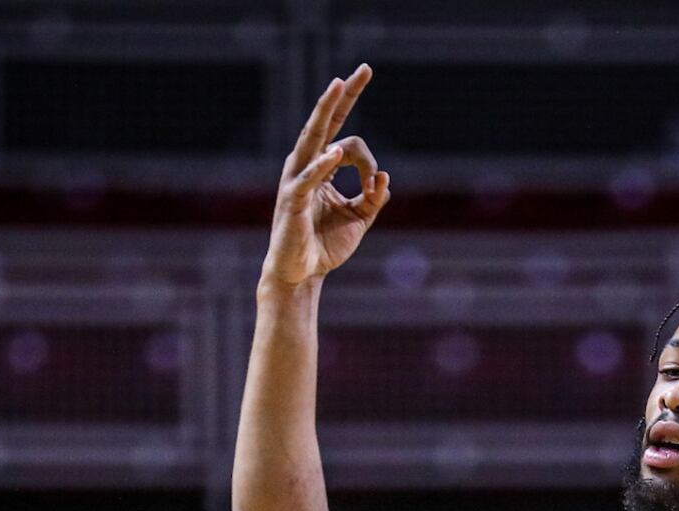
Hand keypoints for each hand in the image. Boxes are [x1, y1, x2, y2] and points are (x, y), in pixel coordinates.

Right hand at [263, 66, 389, 289]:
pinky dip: (322, 166)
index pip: (344, 135)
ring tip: (338, 86)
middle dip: (342, 95)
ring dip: (327, 110)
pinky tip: (335, 155)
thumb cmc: (325, 245)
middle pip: (326, 122)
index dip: (367, 149)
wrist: (302, 274)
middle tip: (362, 69)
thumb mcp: (359, 219)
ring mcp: (298, 179)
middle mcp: (307, 165)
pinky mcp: (292, 199)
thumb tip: (385, 179)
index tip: (378, 179)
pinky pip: (309, 178)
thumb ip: (373, 198)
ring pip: (313, 137)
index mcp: (322, 166)